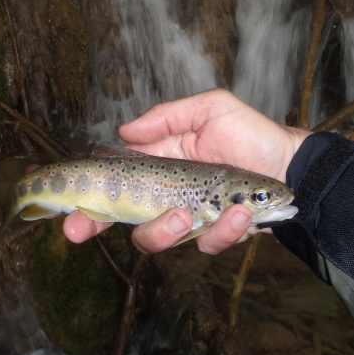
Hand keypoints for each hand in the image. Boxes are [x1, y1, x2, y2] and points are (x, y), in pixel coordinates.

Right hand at [63, 88, 310, 252]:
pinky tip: (239, 212)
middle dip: (94, 225)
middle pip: (120, 220)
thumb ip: (166, 119)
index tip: (64, 211)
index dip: (85, 200)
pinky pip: (206, 244)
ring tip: (187, 213)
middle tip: (79, 230)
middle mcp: (167, 195)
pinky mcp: (215, 234)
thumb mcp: (207, 110)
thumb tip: (124, 131)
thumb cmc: (248, 133)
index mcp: (157, 166)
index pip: (114, 185)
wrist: (289, 163)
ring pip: (158, 238)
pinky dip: (221, 232)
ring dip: (164, 230)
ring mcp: (190, 218)